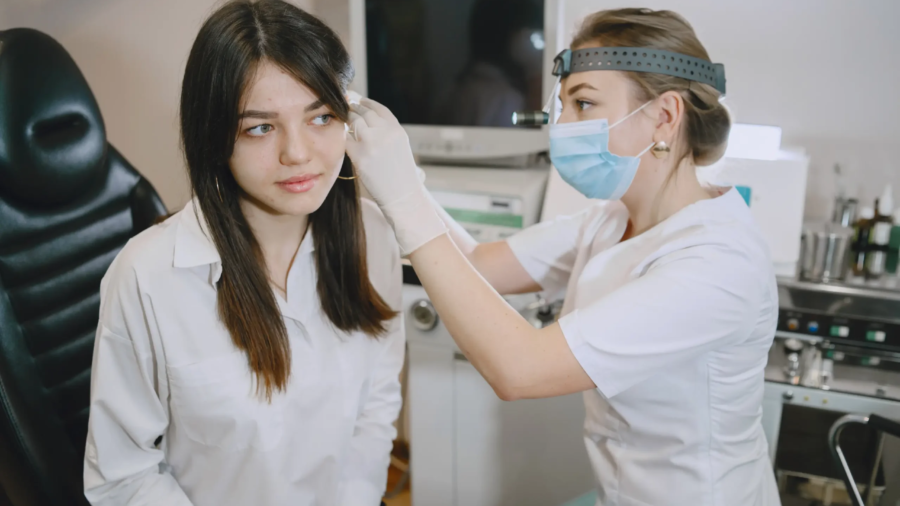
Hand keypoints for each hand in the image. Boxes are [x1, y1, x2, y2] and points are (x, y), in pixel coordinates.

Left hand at [344, 98, 445, 255]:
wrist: (402, 195)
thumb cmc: (402, 175)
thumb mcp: (400, 148)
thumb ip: (386, 133)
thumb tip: (368, 121)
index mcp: (397, 130)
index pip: (378, 108)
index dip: (367, 103)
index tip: (359, 101)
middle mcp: (385, 132)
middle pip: (364, 112)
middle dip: (353, 109)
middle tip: (345, 107)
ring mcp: (372, 143)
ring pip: (353, 122)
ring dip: (347, 121)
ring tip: (342, 120)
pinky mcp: (360, 155)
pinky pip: (346, 139)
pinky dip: (343, 138)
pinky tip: (341, 139)